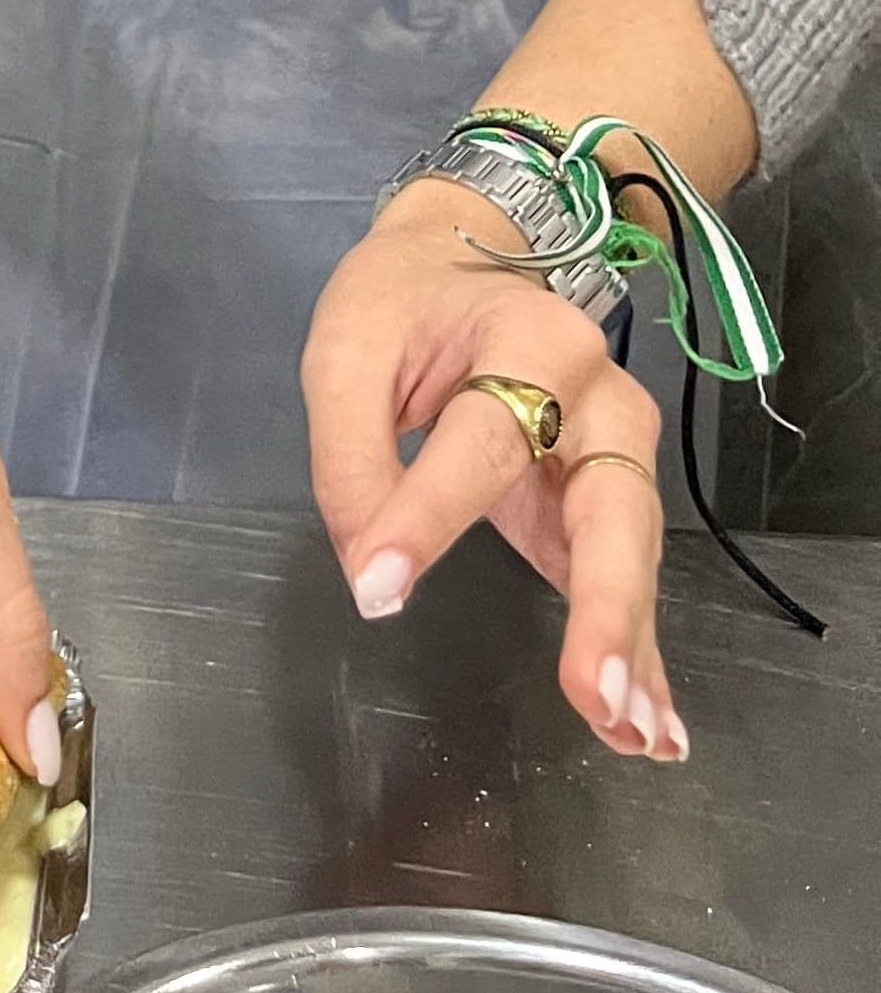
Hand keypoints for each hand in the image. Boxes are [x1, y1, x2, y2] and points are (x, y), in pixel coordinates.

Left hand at [305, 178, 681, 762]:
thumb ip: (351, 458)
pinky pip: (623, 577)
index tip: (379, 586)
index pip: (481, 438)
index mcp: (529, 337)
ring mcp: (613, 451)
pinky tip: (645, 722)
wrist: (460, 259)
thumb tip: (370, 571)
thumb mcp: (348, 352)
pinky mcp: (602, 498)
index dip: (427, 514)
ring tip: (632, 732)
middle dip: (606, 602)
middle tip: (595, 692)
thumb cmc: (401, 303)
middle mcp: (597, 396)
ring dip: (632, 645)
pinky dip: (636, 650)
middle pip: (610, 504)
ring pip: (632, 551)